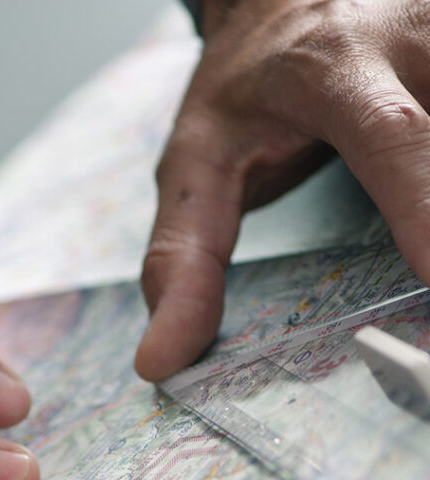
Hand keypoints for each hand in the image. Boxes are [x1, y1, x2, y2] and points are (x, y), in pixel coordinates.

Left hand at [135, 0, 429, 380]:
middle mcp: (413, 34)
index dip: (424, 204)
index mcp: (333, 66)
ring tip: (421, 262)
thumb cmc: (244, 89)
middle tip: (429, 322)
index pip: (390, 136)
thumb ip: (182, 259)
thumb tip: (160, 362)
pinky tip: (427, 229)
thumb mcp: (194, 164)